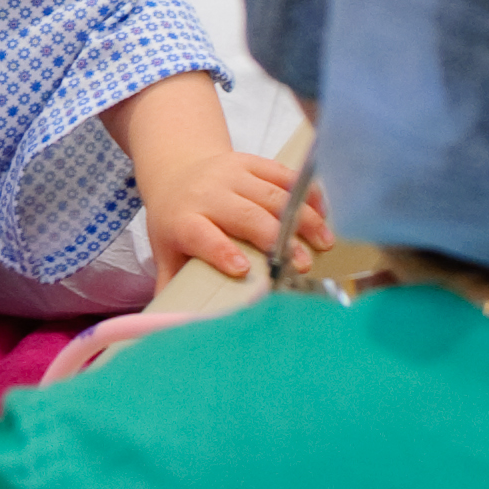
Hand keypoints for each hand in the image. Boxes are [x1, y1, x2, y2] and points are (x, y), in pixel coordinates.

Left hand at [140, 151, 332, 288]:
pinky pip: (282, 173)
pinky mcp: (250, 161)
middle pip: (247, 215)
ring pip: (272, 195)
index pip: (203, 235)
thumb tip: (172, 327)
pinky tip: (322, 212)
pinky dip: (305, 191)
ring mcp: (231, 174)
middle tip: (302, 264)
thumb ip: (171, 284)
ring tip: (323, 242)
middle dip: (278, 239)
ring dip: (302, 218)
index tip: (243, 270)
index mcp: (183, 219)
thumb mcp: (164, 250)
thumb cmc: (176, 220)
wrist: (177, 170)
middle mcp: (208, 193)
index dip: (222, 251)